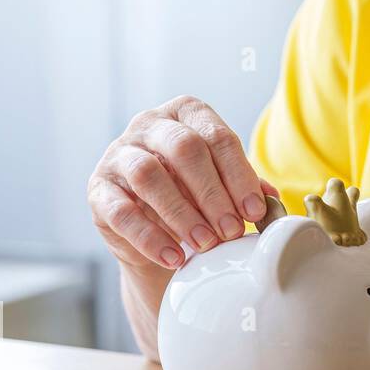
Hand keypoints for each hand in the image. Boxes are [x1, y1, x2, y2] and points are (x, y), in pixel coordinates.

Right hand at [88, 94, 278, 272]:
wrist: (152, 225)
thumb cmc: (194, 193)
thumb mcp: (222, 183)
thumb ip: (246, 186)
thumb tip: (271, 201)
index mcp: (186, 113)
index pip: (217, 136)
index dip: (239, 175)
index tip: (255, 211)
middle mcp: (149, 125)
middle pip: (184, 148)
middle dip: (213, 193)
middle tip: (231, 230)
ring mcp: (118, 154)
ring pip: (148, 175)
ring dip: (182, 213)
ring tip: (206, 243)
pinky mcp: (98, 189)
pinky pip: (121, 211)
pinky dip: (150, 237)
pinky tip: (174, 256)